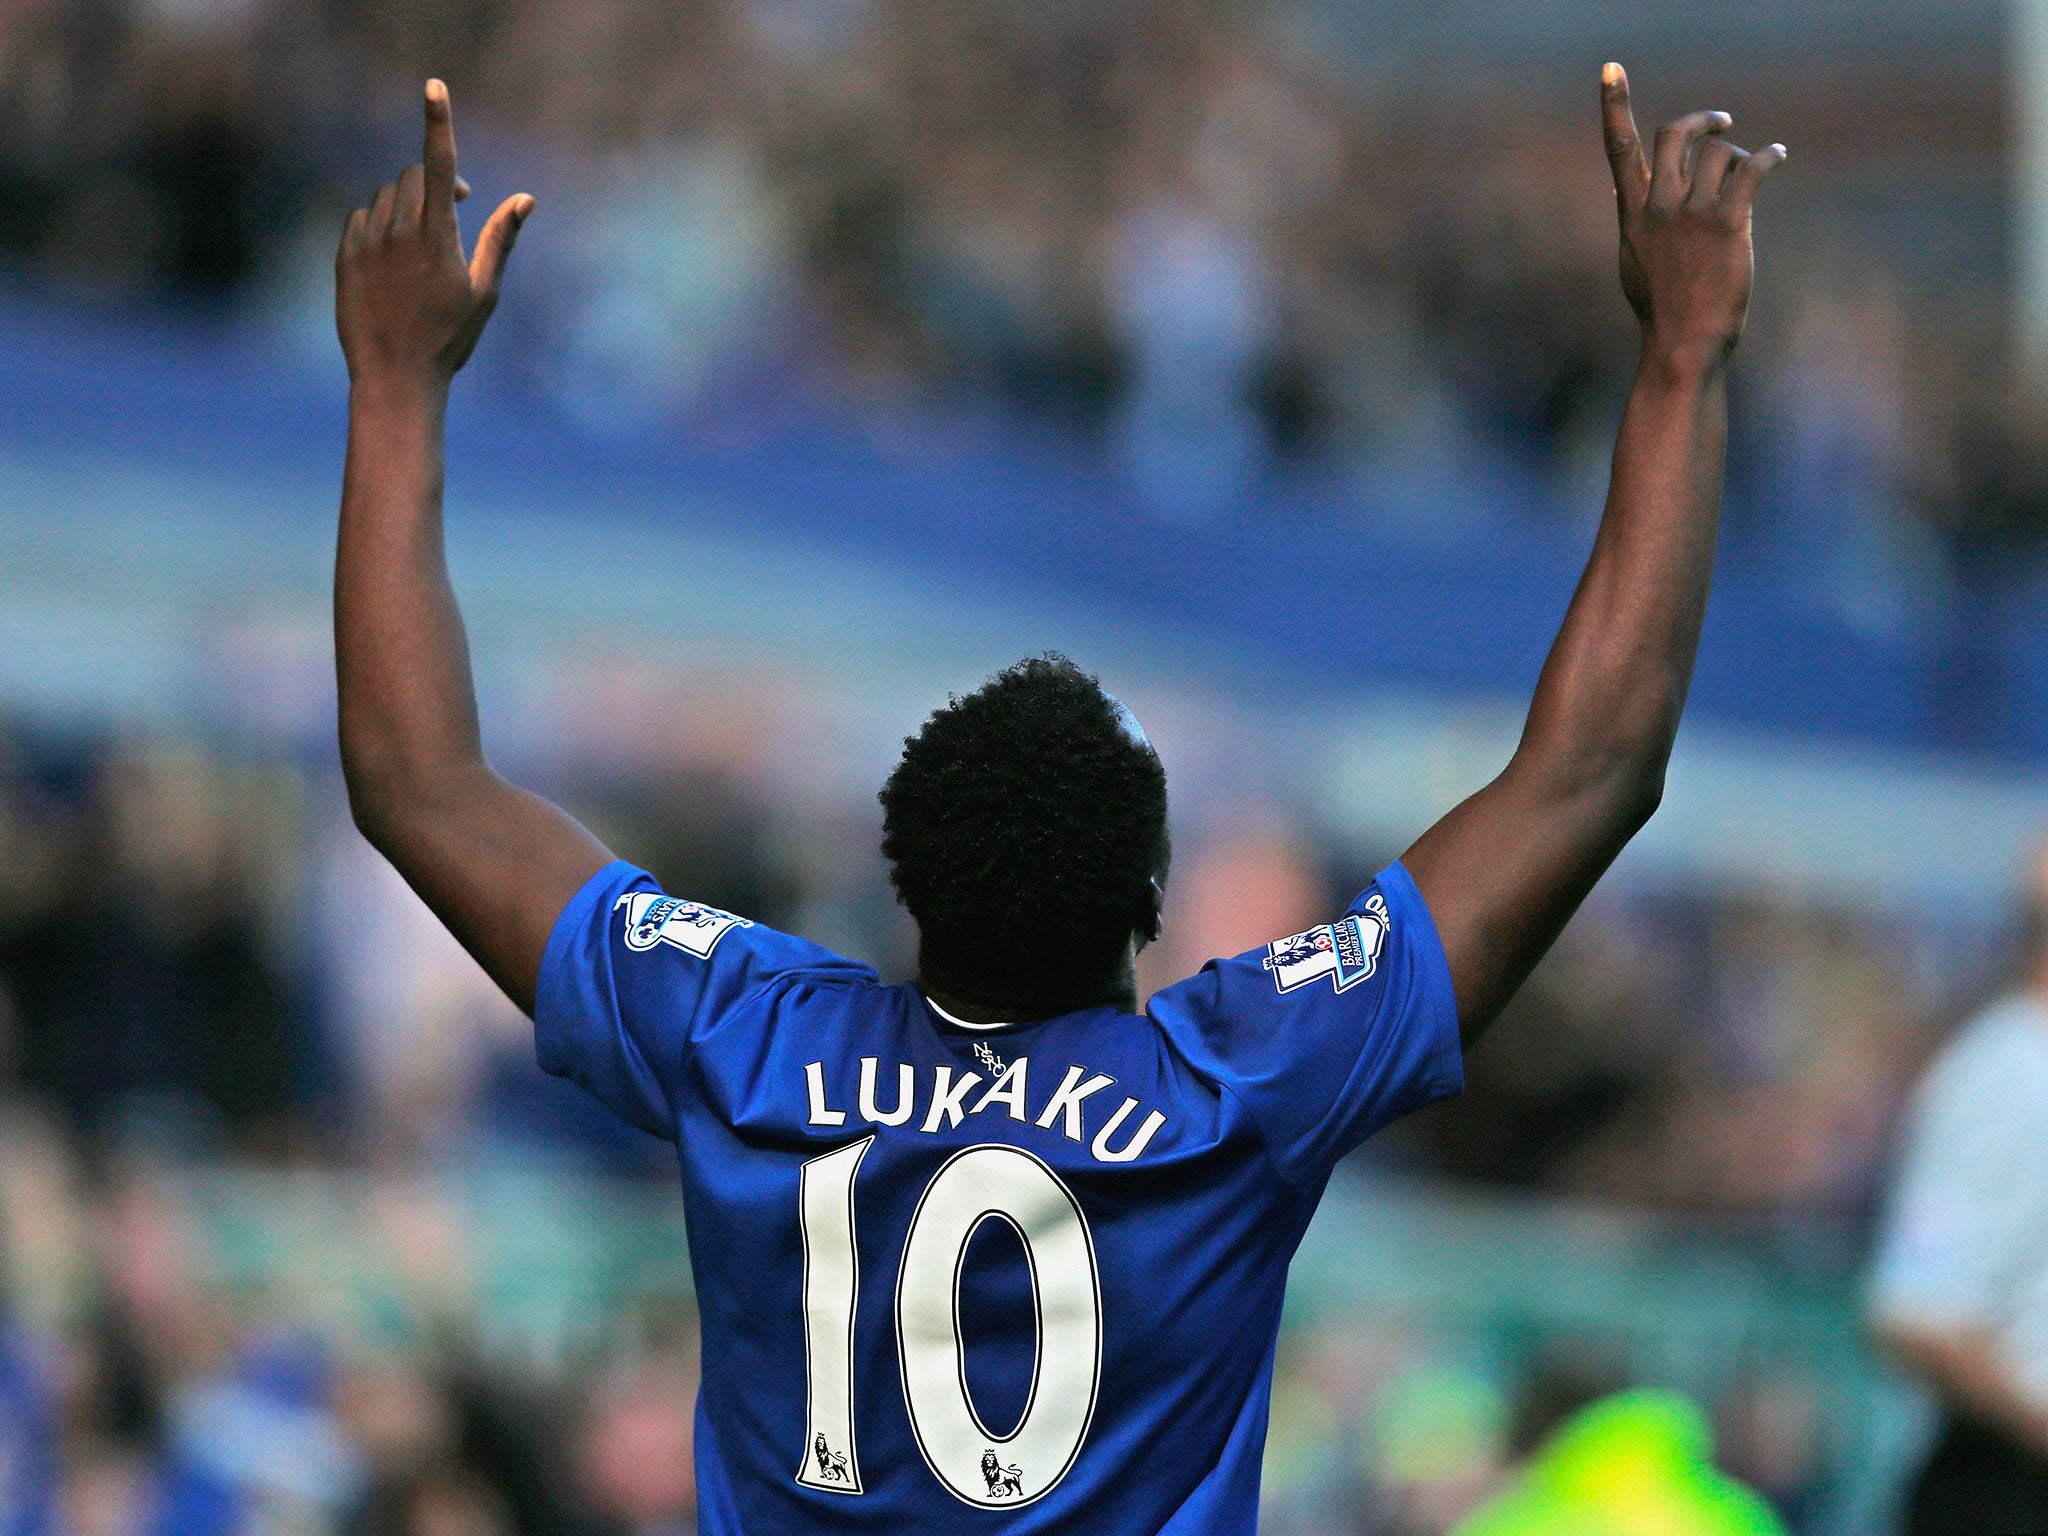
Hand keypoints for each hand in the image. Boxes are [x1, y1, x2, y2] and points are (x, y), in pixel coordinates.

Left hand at [336, 80, 532, 387]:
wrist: (395, 377)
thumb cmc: (449, 339)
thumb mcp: (484, 292)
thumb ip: (500, 239)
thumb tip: (524, 198)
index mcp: (438, 238)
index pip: (438, 165)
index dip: (438, 122)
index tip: (434, 87)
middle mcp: (399, 232)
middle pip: (413, 177)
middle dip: (434, 183)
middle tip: (453, 208)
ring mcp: (367, 242)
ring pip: (386, 195)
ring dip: (407, 203)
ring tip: (422, 241)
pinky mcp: (345, 255)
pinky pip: (361, 216)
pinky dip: (379, 222)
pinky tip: (393, 255)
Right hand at [1601, 63, 1783, 364]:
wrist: (1683, 343)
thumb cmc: (1662, 310)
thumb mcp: (1633, 261)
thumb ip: (1631, 220)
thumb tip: (1620, 188)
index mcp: (1632, 214)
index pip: (1617, 149)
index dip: (1613, 105)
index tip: (1610, 68)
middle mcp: (1658, 206)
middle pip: (1674, 133)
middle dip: (1700, 120)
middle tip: (1722, 123)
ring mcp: (1691, 213)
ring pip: (1719, 151)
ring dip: (1738, 155)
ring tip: (1747, 175)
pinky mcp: (1727, 223)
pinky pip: (1752, 168)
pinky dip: (1769, 156)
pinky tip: (1779, 156)